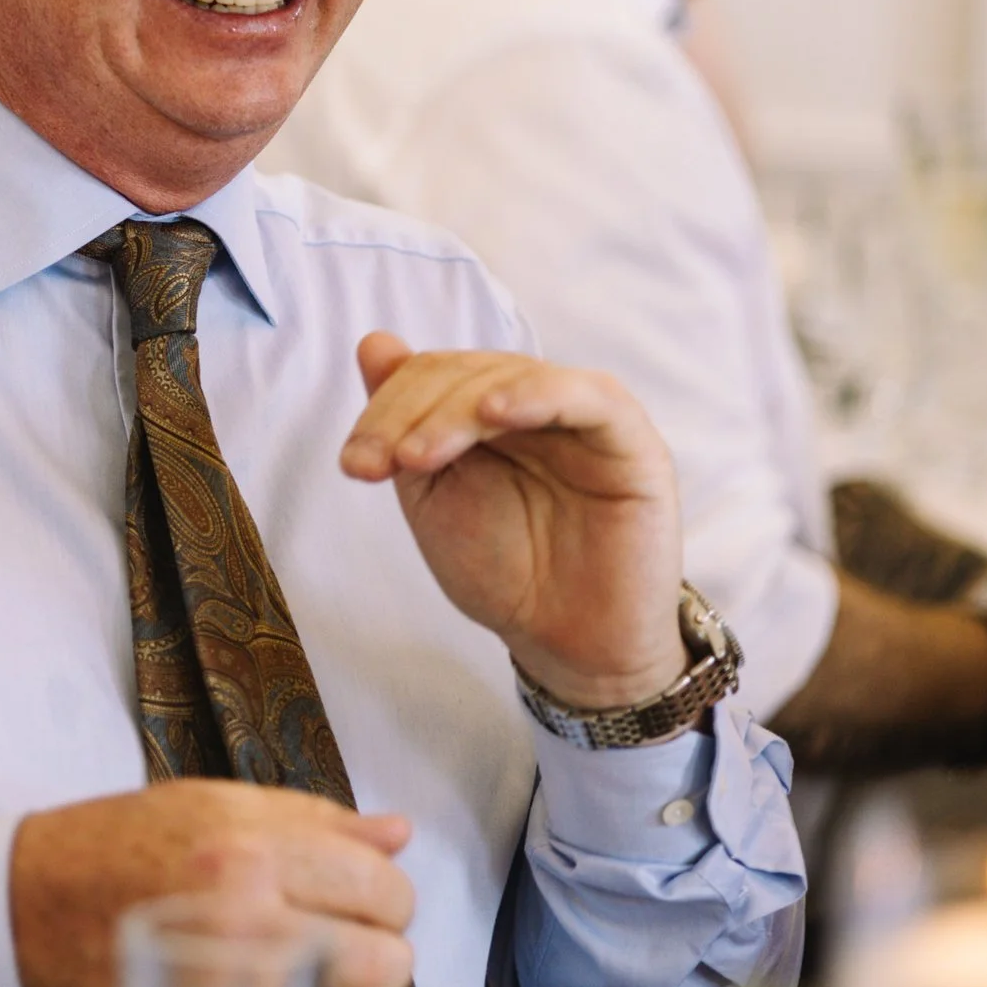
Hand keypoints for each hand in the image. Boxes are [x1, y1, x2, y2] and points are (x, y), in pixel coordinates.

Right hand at [9, 781, 414, 986]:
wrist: (23, 908)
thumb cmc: (113, 849)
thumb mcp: (207, 804)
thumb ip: (310, 819)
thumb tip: (395, 833)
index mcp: (250, 853)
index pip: (382, 886)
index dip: (384, 894)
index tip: (363, 897)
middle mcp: (246, 925)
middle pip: (384, 959)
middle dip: (375, 950)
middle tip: (340, 940)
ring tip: (312, 975)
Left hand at [340, 340, 686, 707]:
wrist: (568, 643)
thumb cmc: (506, 572)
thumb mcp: (434, 498)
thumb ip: (405, 426)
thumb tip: (374, 343)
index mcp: (488, 410)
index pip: (430, 376)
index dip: (385, 409)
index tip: (356, 465)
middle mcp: (535, 402)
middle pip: (463, 370)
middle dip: (408, 412)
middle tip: (378, 463)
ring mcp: (583, 416)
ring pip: (513, 375)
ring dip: (454, 410)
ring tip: (417, 456)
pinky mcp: (630, 440)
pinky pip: (588, 397)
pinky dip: (537, 394)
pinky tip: (494, 411)